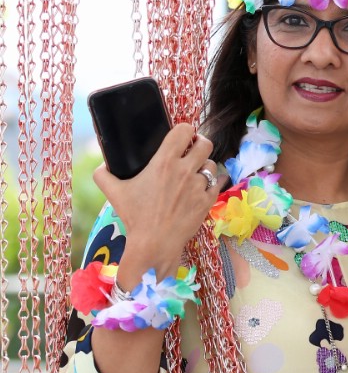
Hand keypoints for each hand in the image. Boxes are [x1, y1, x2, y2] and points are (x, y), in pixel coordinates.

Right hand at [92, 123, 227, 275]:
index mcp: (164, 162)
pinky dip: (214, 181)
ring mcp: (199, 185)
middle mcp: (185, 170)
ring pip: (211, 163)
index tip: (182, 135)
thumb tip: (103, 165)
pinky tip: (207, 182)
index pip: (184, 130)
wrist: (155, 242)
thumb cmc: (135, 217)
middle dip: (199, 143)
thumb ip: (104, 174)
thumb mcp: (113, 192)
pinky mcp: (208, 200)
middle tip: (193, 149)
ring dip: (204, 164)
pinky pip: (219, 182)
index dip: (185, 129)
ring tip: (196, 170)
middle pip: (205, 143)